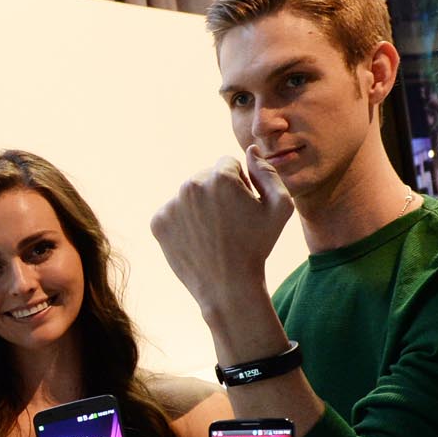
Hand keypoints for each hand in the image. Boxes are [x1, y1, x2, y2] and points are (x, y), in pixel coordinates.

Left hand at [149, 148, 294, 314]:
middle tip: (228, 223)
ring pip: (188, 195)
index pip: (228, 165)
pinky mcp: (157, 222)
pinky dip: (183, 223)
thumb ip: (268, 172)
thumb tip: (250, 150)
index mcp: (220, 176)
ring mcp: (171, 204)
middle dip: (217, 193)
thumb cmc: (257, 246)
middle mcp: (191, 185)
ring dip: (199, 207)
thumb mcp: (280, 207)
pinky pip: (173, 212)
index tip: (242, 207)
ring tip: (212, 233)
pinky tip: (197, 240)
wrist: (227, 286)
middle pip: (206, 178)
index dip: (240, 185)